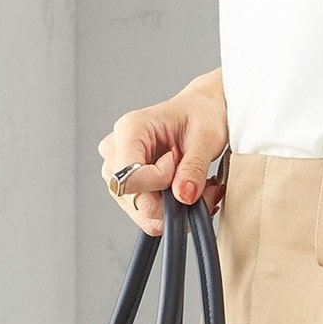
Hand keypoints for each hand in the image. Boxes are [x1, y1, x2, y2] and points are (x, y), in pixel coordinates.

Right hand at [96, 67, 228, 234]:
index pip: (130, 177)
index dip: (161, 181)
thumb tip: (184, 196)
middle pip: (136, 200)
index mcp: (130, 129)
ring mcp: (118, 171)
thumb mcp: (206, 136)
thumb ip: (194, 167)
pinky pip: (147, 213)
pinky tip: (187, 191)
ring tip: (198, 185)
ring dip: (177, 207)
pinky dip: (172, 209)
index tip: (179, 163)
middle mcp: (116, 151)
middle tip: (203, 185)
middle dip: (174, 201)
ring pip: (143, 212)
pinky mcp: (128, 186)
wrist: (201, 110)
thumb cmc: (201, 113)